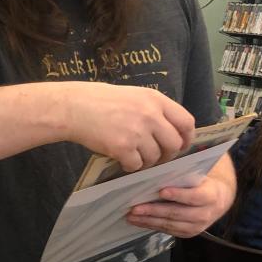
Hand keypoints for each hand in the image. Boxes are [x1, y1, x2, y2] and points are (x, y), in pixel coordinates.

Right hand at [63, 83, 195, 171]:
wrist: (74, 107)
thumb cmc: (101, 101)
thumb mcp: (134, 96)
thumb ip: (154, 110)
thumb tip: (171, 131)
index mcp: (155, 100)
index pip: (186, 122)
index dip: (187, 138)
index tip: (181, 145)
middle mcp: (150, 115)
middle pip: (174, 144)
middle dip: (167, 155)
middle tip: (157, 157)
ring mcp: (137, 132)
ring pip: (155, 158)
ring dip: (146, 162)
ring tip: (133, 156)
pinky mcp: (122, 147)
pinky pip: (136, 165)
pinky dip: (130, 166)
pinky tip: (121, 159)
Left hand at [126, 173, 234, 238]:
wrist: (218, 202)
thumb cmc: (203, 184)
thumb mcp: (200, 177)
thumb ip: (184, 176)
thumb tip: (159, 170)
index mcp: (210, 196)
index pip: (194, 196)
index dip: (178, 194)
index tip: (161, 191)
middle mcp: (204, 214)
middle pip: (177, 213)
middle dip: (154, 211)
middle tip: (135, 208)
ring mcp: (196, 227)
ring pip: (170, 224)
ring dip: (148, 220)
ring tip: (132, 216)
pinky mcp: (187, 234)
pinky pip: (167, 230)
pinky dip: (151, 225)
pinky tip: (138, 221)